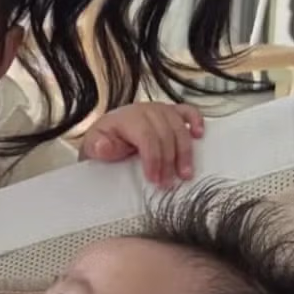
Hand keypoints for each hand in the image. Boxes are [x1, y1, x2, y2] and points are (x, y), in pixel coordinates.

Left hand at [79, 101, 203, 187]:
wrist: (109, 133)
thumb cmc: (104, 140)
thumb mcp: (94, 146)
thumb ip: (97, 147)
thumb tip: (102, 147)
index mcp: (127, 118)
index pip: (146, 137)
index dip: (153, 159)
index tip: (154, 179)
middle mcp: (146, 110)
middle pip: (165, 134)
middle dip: (168, 162)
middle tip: (168, 183)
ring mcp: (160, 109)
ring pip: (179, 128)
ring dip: (185, 152)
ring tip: (185, 173)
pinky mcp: (171, 112)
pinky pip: (188, 112)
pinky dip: (196, 122)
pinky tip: (199, 136)